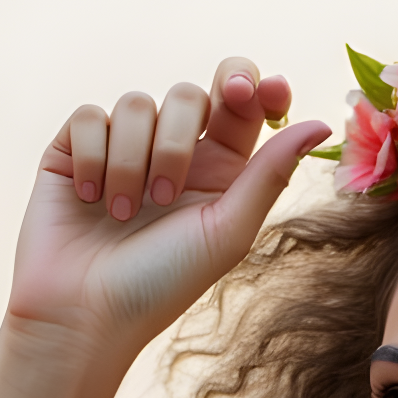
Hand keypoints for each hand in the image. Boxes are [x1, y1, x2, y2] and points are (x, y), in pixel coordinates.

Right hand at [9, 60, 330, 362]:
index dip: (252, 84)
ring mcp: (124, 148)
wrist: (83, 312)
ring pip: (138, 104)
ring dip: (133, 163)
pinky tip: (91, 199)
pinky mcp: (74, 149)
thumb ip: (270, 173)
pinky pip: (91, 116)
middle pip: (191, 95)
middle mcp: (174, 153)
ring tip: (122, 215)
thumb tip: (322, 125)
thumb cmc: (162, 283)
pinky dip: (94, 157)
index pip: (242, 103)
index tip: (257, 91)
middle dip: (179, 140)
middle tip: (167, 195)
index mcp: (220, 171)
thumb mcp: (227, 231)